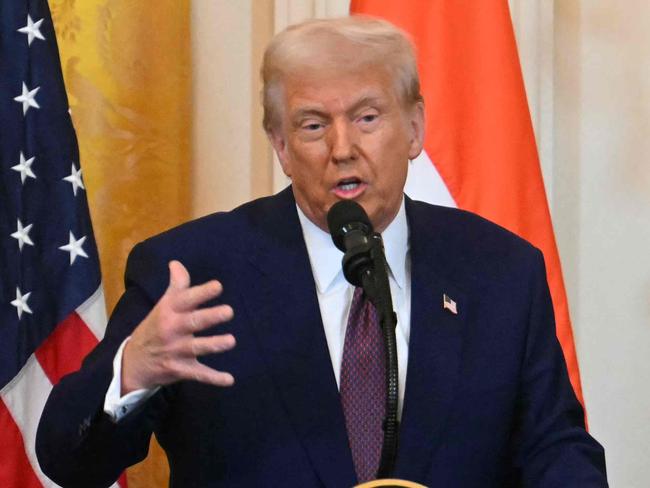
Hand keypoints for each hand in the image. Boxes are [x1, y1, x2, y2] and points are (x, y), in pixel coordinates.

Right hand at [121, 260, 235, 394]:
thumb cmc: (155, 328)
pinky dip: (214, 378)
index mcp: (169, 311)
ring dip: (214, 345)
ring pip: (197, 348)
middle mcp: (173, 330)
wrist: (132, 362)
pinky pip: (198, 374)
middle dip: (210, 317)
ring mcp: (176, 351)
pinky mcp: (180, 369)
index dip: (202, 293)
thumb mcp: (163, 305)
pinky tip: (229, 380)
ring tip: (231, 341)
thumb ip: (176, 285)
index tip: (218, 286)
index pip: (186, 299)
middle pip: (193, 322)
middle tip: (229, 312)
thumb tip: (176, 263)